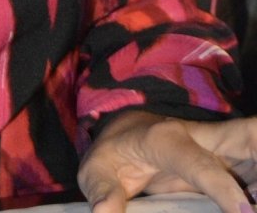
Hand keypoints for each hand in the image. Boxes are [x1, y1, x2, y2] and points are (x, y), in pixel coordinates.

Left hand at [78, 110, 256, 212]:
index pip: (201, 164)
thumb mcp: (97, 170)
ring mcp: (221, 147)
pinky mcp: (232, 160)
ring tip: (256, 202)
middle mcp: (202, 137)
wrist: (128, 132)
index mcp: (167, 139)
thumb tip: (105, 212)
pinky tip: (254, 201)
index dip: (223, 188)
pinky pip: (254, 168)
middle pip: (247, 135)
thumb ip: (101, 190)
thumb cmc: (114, 154)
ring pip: (254, 144)